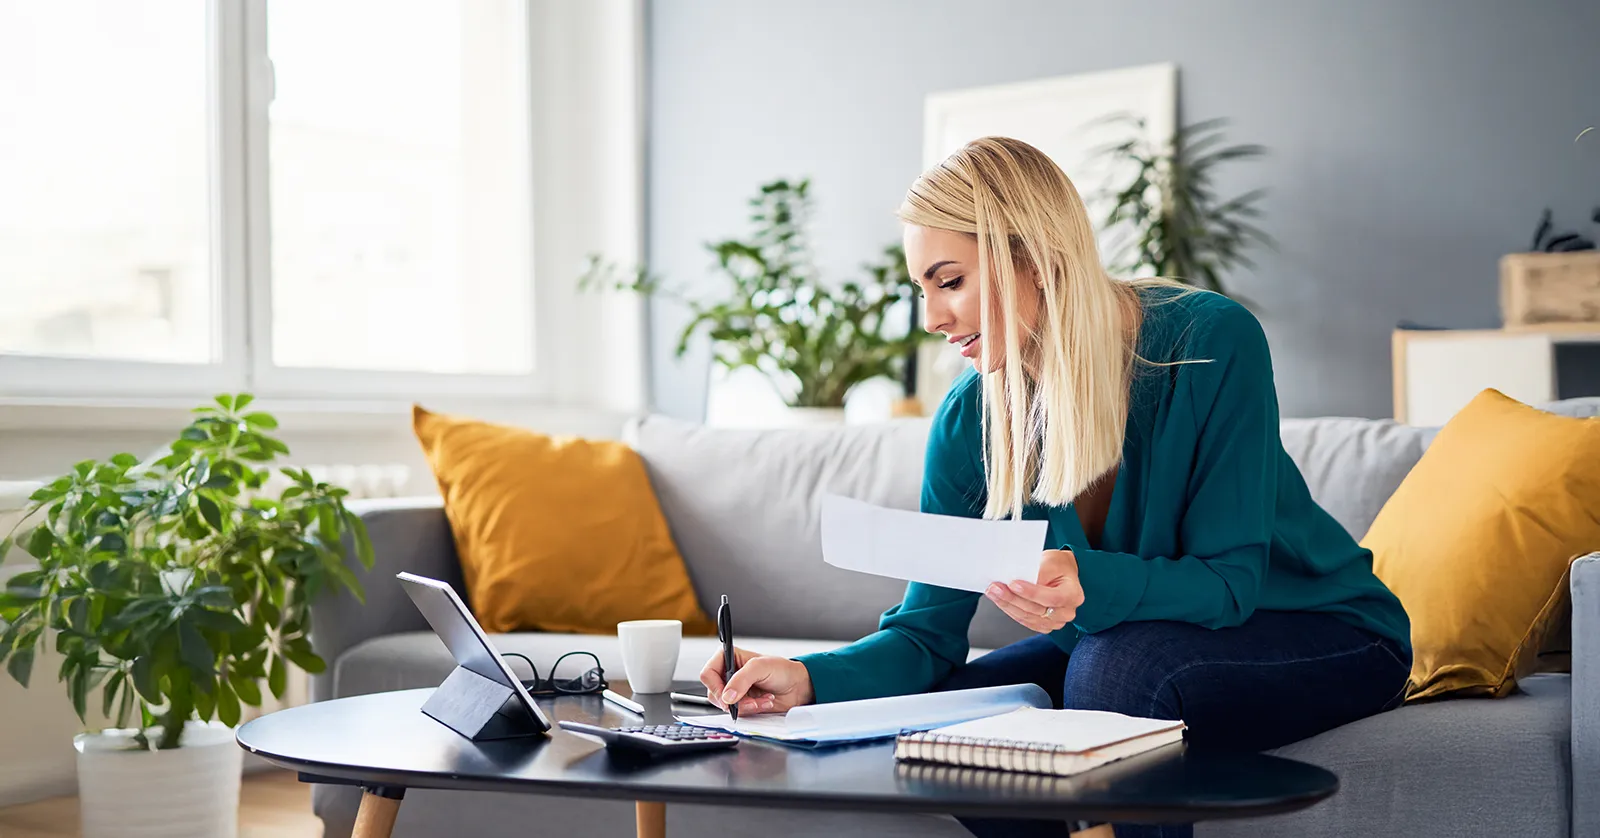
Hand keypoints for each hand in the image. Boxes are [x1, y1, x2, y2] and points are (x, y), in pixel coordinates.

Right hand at [699, 647, 815, 716]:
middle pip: (714, 693)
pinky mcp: (742, 704)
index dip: (715, 686)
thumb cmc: (782, 670)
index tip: (727, 695)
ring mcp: (734, 691)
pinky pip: (737, 713)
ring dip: (745, 706)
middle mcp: (728, 674)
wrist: (798, 687)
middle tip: (749, 700)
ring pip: (725, 705)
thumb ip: (742, 679)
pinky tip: (764, 703)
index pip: (708, 673)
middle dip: (733, 700)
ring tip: (762, 700)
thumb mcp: (761, 667)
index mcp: (728, 658)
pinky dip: (751, 710)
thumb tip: (727, 696)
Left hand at [985, 549, 1084, 633]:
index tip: (1013, 584)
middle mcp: (1067, 612)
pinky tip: (1000, 600)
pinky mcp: (1043, 625)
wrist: (1062, 574)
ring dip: (1007, 605)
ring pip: (1028, 617)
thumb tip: (1018, 579)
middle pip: (1037, 610)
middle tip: (995, 588)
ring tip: (993, 593)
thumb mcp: (1051, 561)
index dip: (1031, 593)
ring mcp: (1055, 622)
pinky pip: (1025, 621)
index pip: (1052, 598)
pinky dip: (1011, 610)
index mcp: (1073, 595)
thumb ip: (1038, 572)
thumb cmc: (1058, 566)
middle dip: (1013, 599)